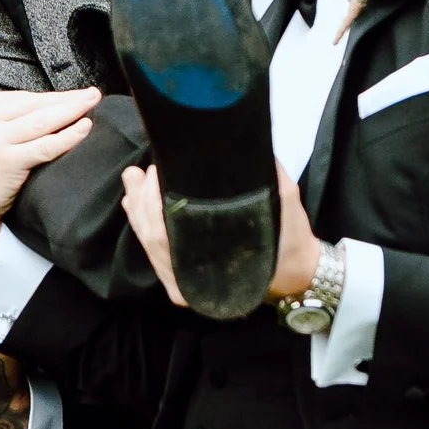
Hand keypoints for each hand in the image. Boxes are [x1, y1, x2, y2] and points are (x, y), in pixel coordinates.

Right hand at [0, 85, 102, 269]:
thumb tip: (43, 109)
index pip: (20, 98)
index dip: (51, 96)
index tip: (72, 95)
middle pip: (33, 105)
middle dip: (66, 99)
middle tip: (92, 94)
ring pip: (42, 121)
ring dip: (72, 110)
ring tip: (93, 103)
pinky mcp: (5, 162)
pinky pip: (45, 146)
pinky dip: (68, 137)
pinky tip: (84, 129)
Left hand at [120, 160, 320, 310]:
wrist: (296, 272)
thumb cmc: (290, 238)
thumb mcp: (284, 202)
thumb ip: (265, 175)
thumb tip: (241, 142)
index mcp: (215, 266)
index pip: (167, 235)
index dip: (153, 203)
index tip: (156, 172)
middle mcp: (195, 282)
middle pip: (153, 239)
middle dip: (141, 202)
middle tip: (140, 172)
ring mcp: (187, 286)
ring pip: (151, 246)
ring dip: (137, 211)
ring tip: (132, 179)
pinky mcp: (183, 282)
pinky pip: (156, 253)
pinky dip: (142, 226)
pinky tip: (134, 203)